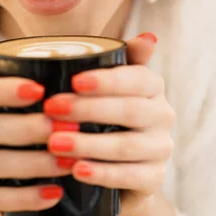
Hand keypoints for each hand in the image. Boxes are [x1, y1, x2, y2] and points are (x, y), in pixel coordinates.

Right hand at [0, 26, 73, 215]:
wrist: (0, 175)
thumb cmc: (15, 119)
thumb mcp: (12, 89)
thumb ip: (6, 60)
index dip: (5, 89)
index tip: (40, 89)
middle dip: (30, 129)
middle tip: (69, 129)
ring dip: (35, 164)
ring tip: (70, 161)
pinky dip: (27, 198)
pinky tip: (56, 194)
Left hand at [43, 33, 175, 213]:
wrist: (115, 169)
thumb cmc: (103, 116)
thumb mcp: (104, 87)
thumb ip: (116, 60)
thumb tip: (149, 37)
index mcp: (152, 87)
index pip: (137, 78)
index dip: (107, 80)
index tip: (74, 81)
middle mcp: (163, 115)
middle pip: (130, 111)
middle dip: (88, 109)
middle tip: (51, 109)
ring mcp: (161, 148)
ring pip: (128, 145)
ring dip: (89, 144)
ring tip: (54, 143)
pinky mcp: (155, 179)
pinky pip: (132, 177)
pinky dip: (103, 174)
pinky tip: (77, 170)